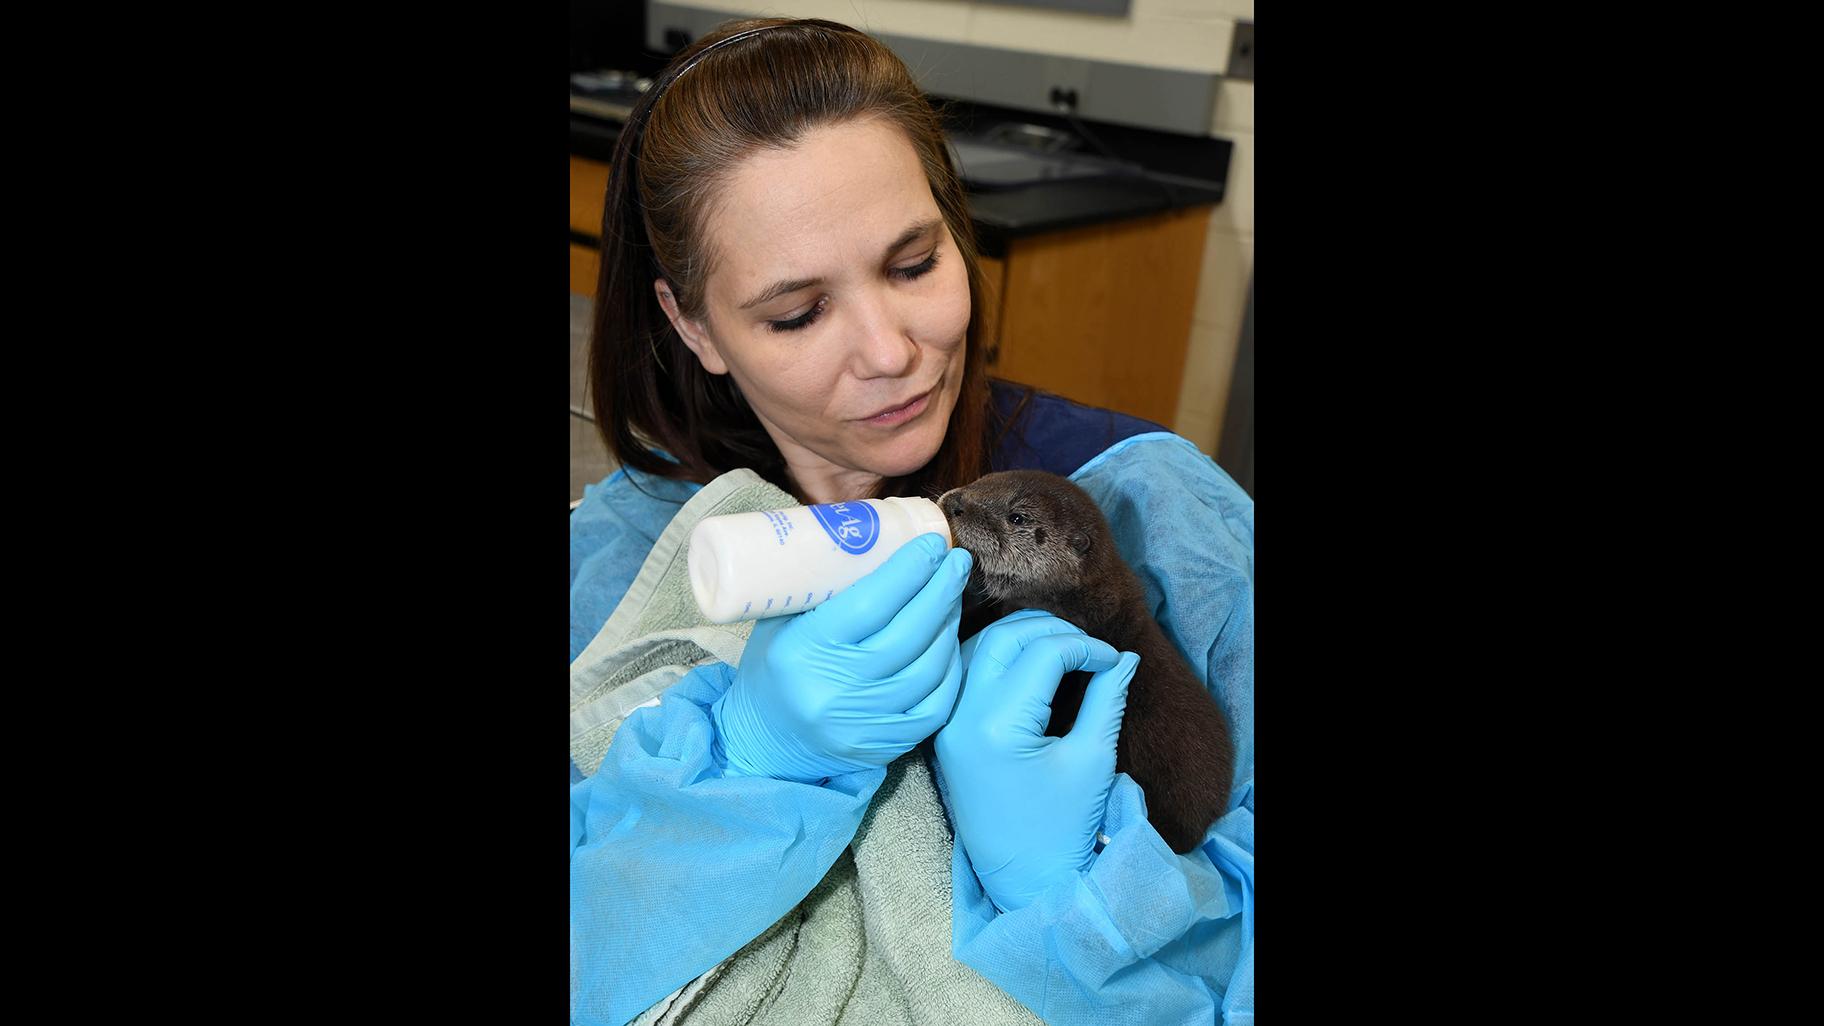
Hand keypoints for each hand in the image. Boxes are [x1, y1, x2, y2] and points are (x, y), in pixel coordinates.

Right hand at [712, 533, 971, 782]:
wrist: (762, 743)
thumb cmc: (772, 669)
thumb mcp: (780, 621)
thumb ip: (820, 586)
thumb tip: (875, 537)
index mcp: (803, 651)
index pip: (869, 605)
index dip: (909, 571)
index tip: (932, 544)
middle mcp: (834, 691)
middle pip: (908, 634)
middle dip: (941, 591)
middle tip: (956, 561)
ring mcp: (863, 724)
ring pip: (928, 668)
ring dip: (948, 626)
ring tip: (951, 596)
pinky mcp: (885, 746)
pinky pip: (936, 704)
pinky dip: (948, 669)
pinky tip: (948, 642)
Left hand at [935, 609, 1139, 912]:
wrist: (1023, 880)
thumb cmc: (1063, 826)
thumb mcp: (1092, 760)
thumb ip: (1106, 699)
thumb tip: (1123, 657)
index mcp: (997, 726)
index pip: (1043, 653)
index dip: (1085, 647)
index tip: (1113, 661)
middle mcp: (961, 717)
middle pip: (1004, 637)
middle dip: (1051, 630)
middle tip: (1089, 647)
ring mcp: (947, 724)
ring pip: (979, 647)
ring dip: (1022, 637)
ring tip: (1065, 649)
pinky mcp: (946, 731)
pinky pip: (967, 673)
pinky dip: (999, 656)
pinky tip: (1031, 665)